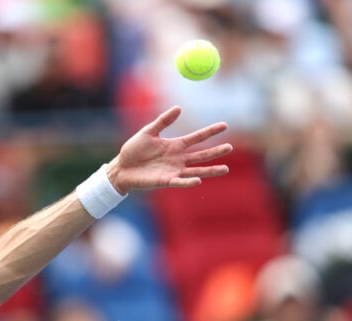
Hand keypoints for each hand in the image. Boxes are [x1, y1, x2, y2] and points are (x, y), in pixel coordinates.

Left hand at [108, 106, 231, 192]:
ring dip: (211, 170)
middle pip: (201, 154)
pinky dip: (188, 181)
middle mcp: (178, 159)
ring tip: (226, 169)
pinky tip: (199, 180)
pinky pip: (180, 182)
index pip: (197, 137)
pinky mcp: (165, 181)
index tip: (225, 125)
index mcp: (175, 145)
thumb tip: (179, 108)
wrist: (121, 168)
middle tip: (230, 147)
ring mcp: (173, 170)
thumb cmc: (133, 150)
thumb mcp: (148, 131)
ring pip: (197, 170)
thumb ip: (163, 121)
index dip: (210, 131)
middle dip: (216, 151)